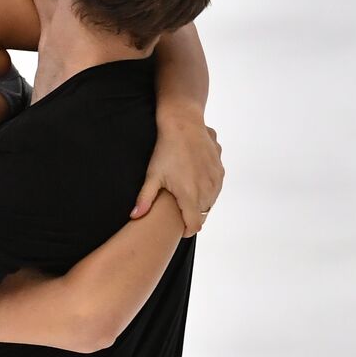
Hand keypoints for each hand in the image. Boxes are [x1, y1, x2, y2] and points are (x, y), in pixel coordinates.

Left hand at [131, 115, 223, 236]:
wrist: (184, 126)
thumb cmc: (166, 151)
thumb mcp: (152, 175)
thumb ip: (145, 199)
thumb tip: (135, 216)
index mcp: (190, 195)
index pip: (194, 225)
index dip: (187, 230)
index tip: (180, 229)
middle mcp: (206, 190)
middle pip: (203, 214)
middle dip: (193, 216)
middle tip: (180, 210)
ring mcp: (215, 180)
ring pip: (211, 202)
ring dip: (201, 203)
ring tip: (187, 196)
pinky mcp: (220, 171)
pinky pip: (217, 189)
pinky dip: (209, 191)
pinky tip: (196, 183)